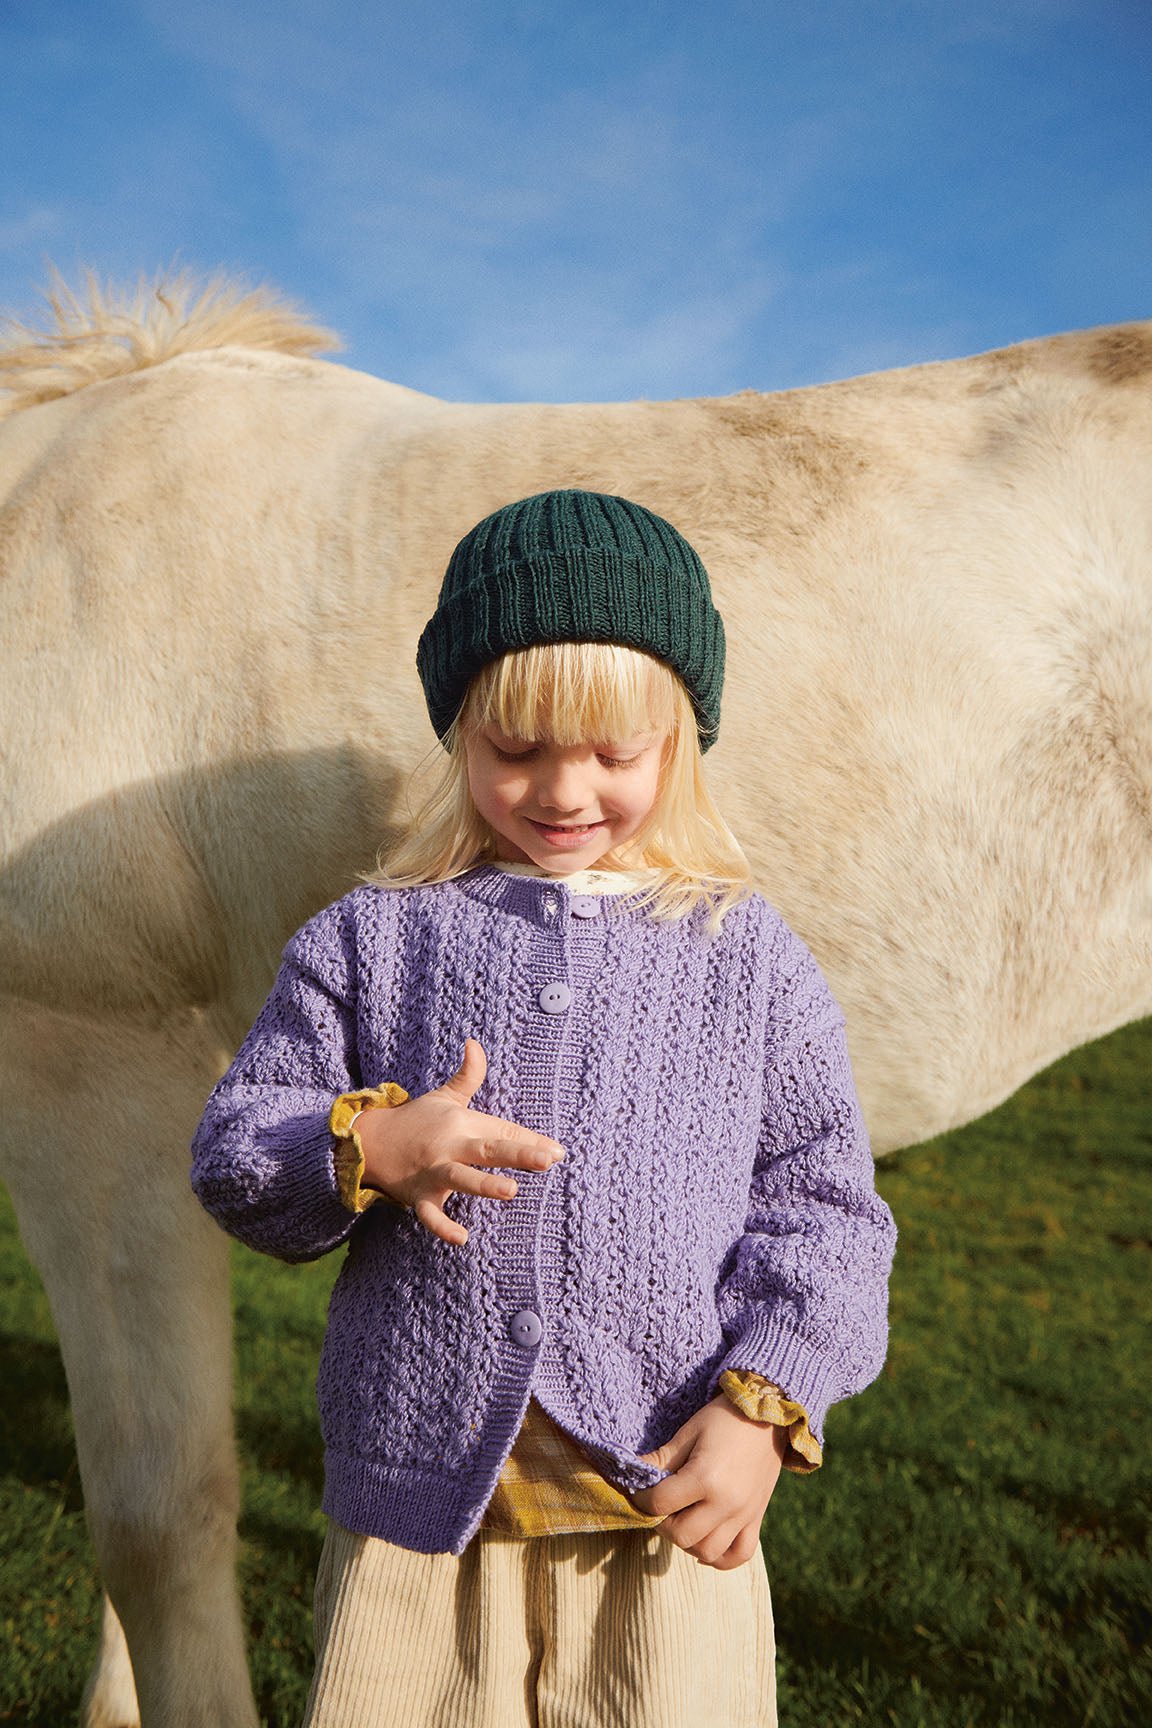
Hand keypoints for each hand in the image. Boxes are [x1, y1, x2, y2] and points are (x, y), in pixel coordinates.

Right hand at [355, 1039, 563, 1245]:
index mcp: (462, 1123)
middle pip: (488, 1149)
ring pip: (461, 1178)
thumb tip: (475, 1042)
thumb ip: (468, 1074)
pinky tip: (462, 1238)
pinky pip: (431, 1214)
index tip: (559, 1152)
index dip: (531, 1142)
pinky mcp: (419, 1195)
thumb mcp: (444, 1096)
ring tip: (511, 1190)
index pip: (504, 1132)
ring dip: (484, 1184)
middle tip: (548, 1160)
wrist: (370, 1141)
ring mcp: (434, 1171)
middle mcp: (450, 1146)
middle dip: (518, 1153)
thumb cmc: (416, 1120)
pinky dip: (443, 1226)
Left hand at [630, 1393, 786, 1569]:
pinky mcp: (756, 1519)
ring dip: (687, 1541)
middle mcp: (726, 1503)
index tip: (638, 1492)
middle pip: (681, 1535)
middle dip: (662, 1524)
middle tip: (660, 1506)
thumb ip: (661, 1460)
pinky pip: (739, 1555)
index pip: (660, 1503)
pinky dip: (720, 1557)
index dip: (641, 1500)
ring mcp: (744, 1515)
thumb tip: (632, 1474)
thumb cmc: (724, 1418)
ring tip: (682, 1519)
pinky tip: (705, 1541)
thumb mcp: (688, 1433)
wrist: (769, 1414)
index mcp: (705, 1477)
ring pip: (707, 1551)